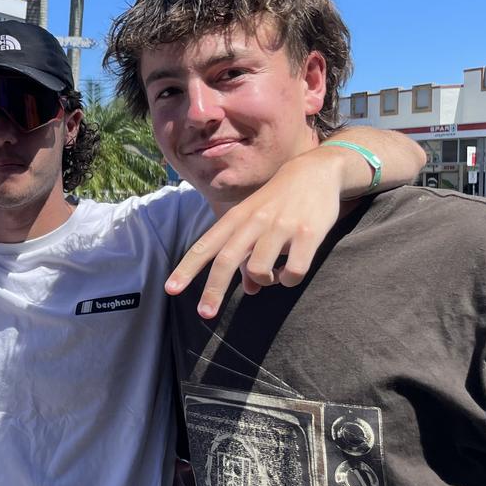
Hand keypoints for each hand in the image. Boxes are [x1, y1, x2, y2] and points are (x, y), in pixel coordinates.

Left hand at [166, 152, 342, 317]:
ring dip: (264, 281)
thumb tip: (249, 290)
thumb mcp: (256, 222)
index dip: (187, 268)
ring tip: (274, 275)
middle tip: (204, 314)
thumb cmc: (277, 202)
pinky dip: (290, 280)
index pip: (205, 246)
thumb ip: (248, 255)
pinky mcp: (308, 234)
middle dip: (213, 290)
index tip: (170, 289)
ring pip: (260, 269)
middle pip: (226, 260)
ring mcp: (281, 227)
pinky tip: (292, 273)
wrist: (315, 171)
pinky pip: (294, 271)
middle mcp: (254, 222)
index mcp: (236, 218)